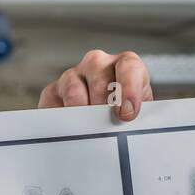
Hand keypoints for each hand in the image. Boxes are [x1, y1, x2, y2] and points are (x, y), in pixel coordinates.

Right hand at [38, 49, 152, 121]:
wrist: (108, 119)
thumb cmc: (126, 113)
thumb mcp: (141, 113)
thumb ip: (141, 117)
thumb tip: (132, 127)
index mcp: (125, 64)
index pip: (129, 67)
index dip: (129, 90)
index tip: (126, 114)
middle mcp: (97, 64)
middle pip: (99, 79)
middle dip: (104, 107)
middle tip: (107, 126)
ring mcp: (73, 75)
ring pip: (73, 90)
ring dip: (82, 114)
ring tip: (90, 131)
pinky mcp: (52, 91)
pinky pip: (52, 103)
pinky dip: (61, 119)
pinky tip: (71, 129)